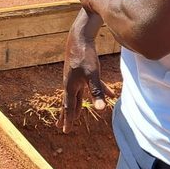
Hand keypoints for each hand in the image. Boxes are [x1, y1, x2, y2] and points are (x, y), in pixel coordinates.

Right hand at [57, 10, 115, 133]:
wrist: (79, 37)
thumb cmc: (85, 55)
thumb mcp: (92, 74)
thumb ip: (97, 91)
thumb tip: (101, 109)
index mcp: (70, 86)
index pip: (68, 107)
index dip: (68, 119)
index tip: (65, 130)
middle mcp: (71, 83)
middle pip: (69, 102)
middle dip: (66, 115)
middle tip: (60, 125)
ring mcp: (75, 77)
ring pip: (77, 95)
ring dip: (78, 105)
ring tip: (78, 114)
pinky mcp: (82, 71)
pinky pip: (88, 86)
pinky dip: (97, 91)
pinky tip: (109, 93)